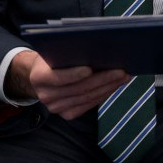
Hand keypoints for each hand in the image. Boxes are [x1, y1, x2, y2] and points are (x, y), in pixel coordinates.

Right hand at [7, 51, 129, 119]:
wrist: (40, 76)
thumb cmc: (52, 58)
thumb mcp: (54, 51)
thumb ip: (67, 52)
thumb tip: (96, 48)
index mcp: (39, 77)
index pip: (58, 78)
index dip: (75, 74)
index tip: (91, 68)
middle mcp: (46, 95)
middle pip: (78, 89)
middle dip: (103, 80)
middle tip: (121, 71)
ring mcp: (56, 107)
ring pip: (86, 98)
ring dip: (108, 87)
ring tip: (123, 77)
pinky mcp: (66, 114)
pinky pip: (88, 105)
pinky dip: (103, 94)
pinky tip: (114, 86)